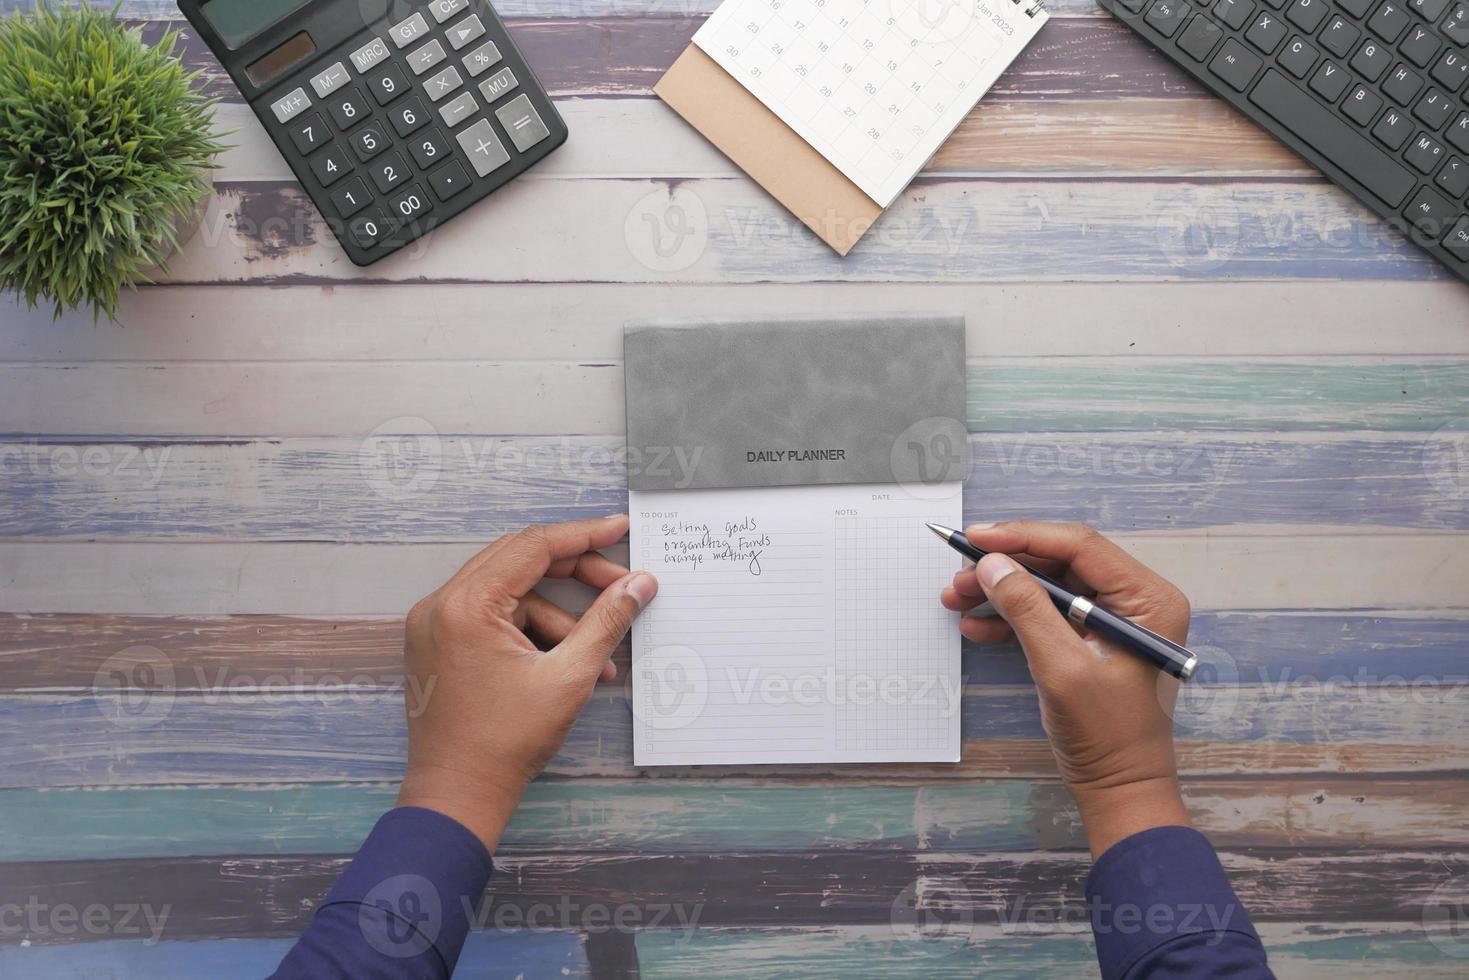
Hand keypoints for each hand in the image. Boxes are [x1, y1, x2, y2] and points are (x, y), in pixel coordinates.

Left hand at [396, 515, 656, 851]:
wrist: (456, 796)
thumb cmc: (503, 744)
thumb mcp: (569, 678)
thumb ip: (607, 622)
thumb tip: (640, 584)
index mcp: (466, 606)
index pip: (533, 546)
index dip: (584, 536)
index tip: (619, 530)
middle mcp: (441, 605)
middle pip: (519, 561)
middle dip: (575, 573)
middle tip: (619, 585)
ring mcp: (434, 625)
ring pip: (509, 593)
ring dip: (557, 614)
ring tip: (596, 655)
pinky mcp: (436, 645)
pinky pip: (491, 617)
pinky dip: (530, 631)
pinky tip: (565, 662)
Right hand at [940, 521, 1191, 856]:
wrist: (1119, 788)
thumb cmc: (1107, 736)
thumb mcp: (1062, 668)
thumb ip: (1026, 610)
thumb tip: (992, 564)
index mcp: (1147, 599)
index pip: (1079, 546)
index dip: (1023, 537)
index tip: (975, 539)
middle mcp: (1135, 601)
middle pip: (1060, 562)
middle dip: (1005, 567)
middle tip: (959, 577)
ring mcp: (1114, 620)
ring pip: (1047, 586)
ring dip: (1001, 592)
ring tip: (957, 599)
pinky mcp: (1091, 639)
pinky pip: (1047, 613)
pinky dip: (1011, 617)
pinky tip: (976, 627)